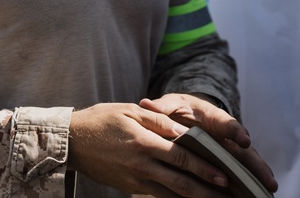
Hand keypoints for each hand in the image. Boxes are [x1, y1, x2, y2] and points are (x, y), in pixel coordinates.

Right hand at [67, 102, 246, 197]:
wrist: (71, 141)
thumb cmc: (99, 120)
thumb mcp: (127, 111)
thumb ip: (157, 120)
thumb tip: (182, 130)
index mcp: (143, 142)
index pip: (181, 157)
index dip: (204, 168)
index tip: (224, 176)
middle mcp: (141, 164)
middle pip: (181, 182)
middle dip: (207, 191)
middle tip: (228, 196)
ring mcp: (135, 179)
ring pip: (171, 194)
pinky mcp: (129, 187)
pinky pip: (157, 195)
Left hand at [140, 94, 277, 194]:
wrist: (188, 113)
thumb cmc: (180, 109)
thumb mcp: (172, 104)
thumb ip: (162, 107)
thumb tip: (145, 104)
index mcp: (214, 118)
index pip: (227, 123)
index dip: (235, 132)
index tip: (243, 140)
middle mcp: (226, 136)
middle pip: (244, 151)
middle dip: (256, 165)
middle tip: (268, 180)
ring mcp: (229, 150)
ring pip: (246, 165)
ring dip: (257, 177)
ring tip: (268, 191)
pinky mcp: (226, 161)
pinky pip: (238, 173)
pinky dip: (246, 184)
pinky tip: (251, 196)